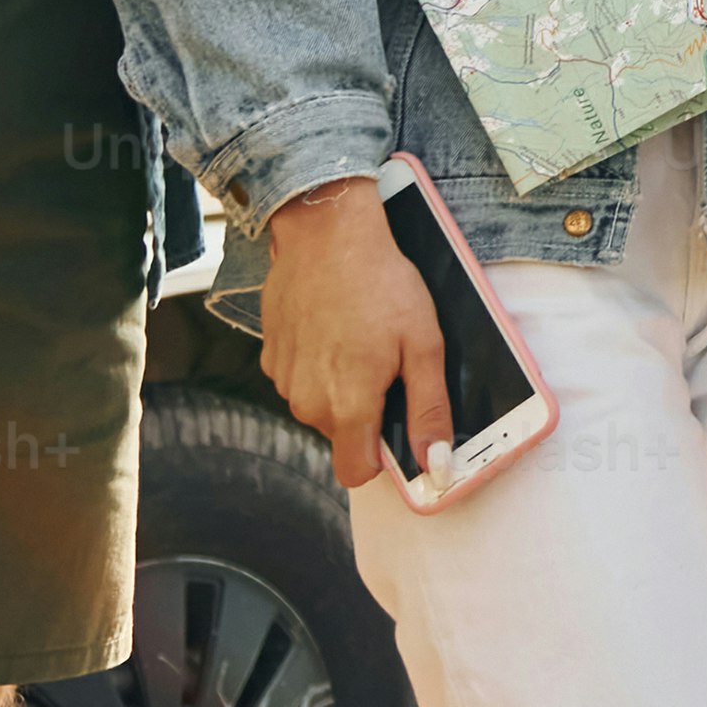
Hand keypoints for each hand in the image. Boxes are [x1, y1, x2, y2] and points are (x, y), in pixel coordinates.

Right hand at [260, 179, 447, 495]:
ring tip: (359, 338)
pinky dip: (318, 364)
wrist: (327, 234)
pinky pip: (300, 380)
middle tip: (385, 362)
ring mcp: (283, 380)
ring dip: (340, 386)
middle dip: (366, 411)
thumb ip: (429, 411)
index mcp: (347, 406)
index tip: (397, 425)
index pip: (356, 472)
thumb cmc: (381, 284)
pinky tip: (334, 327)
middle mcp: (307, 402)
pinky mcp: (270, 357)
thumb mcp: (424, 344)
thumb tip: (436, 465)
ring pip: (320, 407)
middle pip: (343, 436)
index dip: (381, 456)